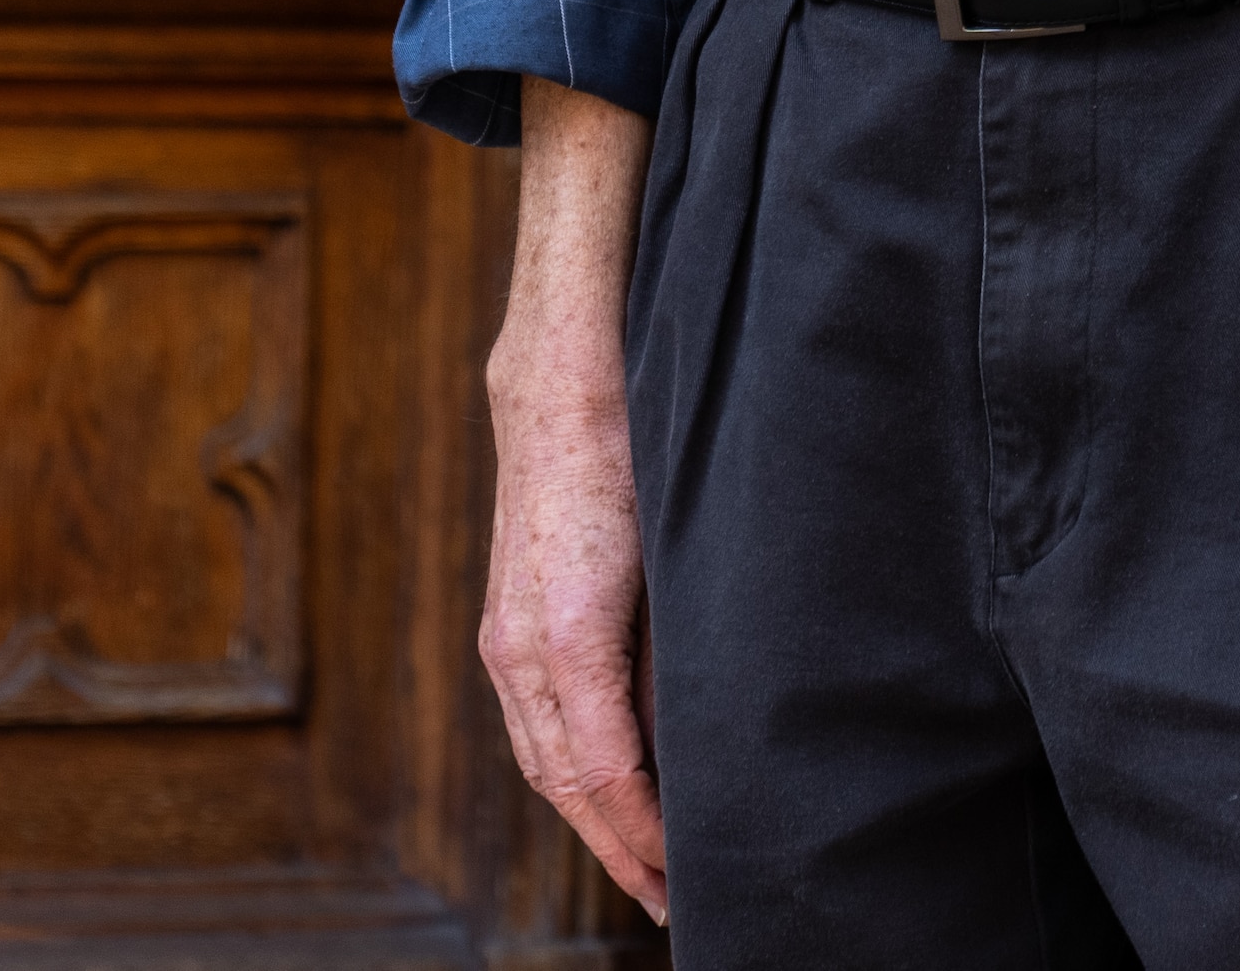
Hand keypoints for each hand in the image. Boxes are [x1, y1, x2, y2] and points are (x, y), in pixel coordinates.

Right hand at [484, 80, 667, 921]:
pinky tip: (622, 781)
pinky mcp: (512, 602)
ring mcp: (506, 625)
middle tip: (687, 901)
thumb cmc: (640, 416)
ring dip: (599, 818)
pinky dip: (577, 766)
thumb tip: (732, 705)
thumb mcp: (683, 521)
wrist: (567, 337)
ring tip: (657, 865)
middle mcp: (521, 642)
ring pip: (547, 755)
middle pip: (569, 784)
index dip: (649, 841)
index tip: (695, 888)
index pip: (604, 774)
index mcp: (564, 631)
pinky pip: (538, 715)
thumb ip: (691, 619)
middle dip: (624, 850)